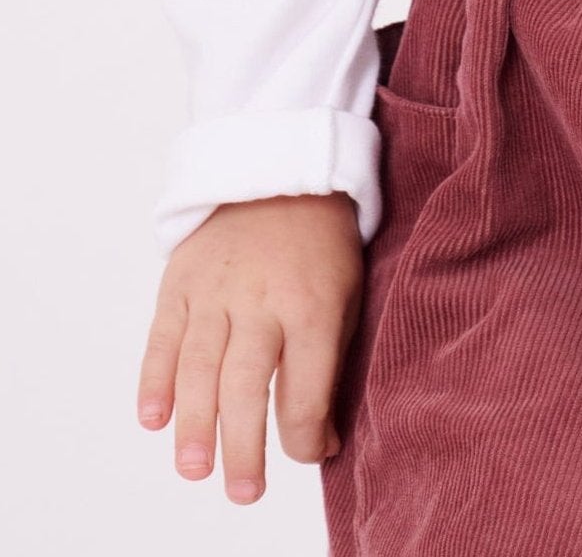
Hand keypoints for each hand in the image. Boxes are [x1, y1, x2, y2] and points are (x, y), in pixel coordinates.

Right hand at [136, 192, 363, 503]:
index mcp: (313, 305)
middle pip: (247, 383)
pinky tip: (154, 418)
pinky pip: (163, 336)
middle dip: (243, 444)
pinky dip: (155, 379)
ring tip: (194, 469)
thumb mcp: (346, 297)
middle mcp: (262, 299)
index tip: (307, 455)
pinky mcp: (181, 280)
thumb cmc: (321, 246)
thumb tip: (320, 441)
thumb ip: (328, 367)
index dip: (304, 435)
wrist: (282, 170)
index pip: (306, 386)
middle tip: (243, 492)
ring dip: (194, 423)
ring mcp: (216, 289)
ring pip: (200, 366)